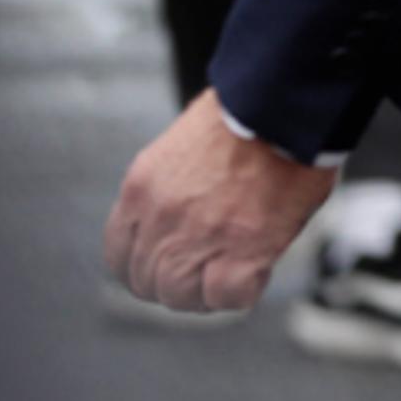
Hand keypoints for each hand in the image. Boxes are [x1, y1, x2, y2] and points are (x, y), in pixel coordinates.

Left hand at [105, 90, 336, 316]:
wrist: (282, 103)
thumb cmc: (246, 113)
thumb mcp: (181, 146)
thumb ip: (171, 187)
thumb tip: (185, 210)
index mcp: (140, 190)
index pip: (119, 254)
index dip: (143, 267)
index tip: (167, 265)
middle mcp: (160, 220)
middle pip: (149, 283)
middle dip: (178, 284)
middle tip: (208, 273)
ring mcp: (198, 239)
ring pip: (183, 297)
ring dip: (207, 292)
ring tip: (234, 275)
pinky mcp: (242, 251)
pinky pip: (228, 297)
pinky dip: (242, 291)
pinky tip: (258, 269)